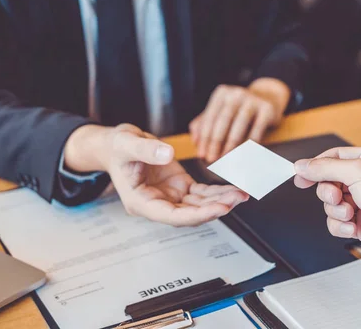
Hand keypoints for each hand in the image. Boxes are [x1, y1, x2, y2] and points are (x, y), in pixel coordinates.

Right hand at [64, 124, 248, 225]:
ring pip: (200, 205)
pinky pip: (202, 193)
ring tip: (243, 193)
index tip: (220, 209)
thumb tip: (168, 154)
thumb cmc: (117, 147)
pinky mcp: (179, 187)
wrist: (118, 145)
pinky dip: (218, 191)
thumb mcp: (126, 143)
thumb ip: (146, 149)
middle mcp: (157, 204)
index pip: (172, 216)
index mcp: (140, 202)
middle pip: (190, 214)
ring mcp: (170, 197)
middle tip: (238, 198)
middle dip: (216, 208)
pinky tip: (234, 188)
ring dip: (221, 200)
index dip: (198, 215)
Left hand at [190, 78, 289, 161]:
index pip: (210, 118)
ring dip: (230, 147)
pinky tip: (242, 157)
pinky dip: (248, 147)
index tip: (201, 154)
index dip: (204, 138)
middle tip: (212, 160)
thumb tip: (195, 141)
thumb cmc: (239, 109)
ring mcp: (253, 100)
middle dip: (215, 144)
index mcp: (222, 93)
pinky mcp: (267, 109)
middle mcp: (236, 94)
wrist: (268, 97)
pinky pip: (256, 132)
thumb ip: (205, 123)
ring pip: (238, 128)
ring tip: (225, 161)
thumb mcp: (221, 111)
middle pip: (222, 122)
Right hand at [294, 146, 360, 273]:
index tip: (300, 176)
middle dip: (329, 192)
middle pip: (330, 181)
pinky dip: (342, 226)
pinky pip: (338, 222)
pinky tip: (353, 227)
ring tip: (351, 214)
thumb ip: (325, 168)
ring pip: (332, 204)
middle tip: (336, 197)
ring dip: (337, 211)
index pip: (336, 156)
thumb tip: (302, 165)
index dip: (316, 166)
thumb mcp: (357, 172)